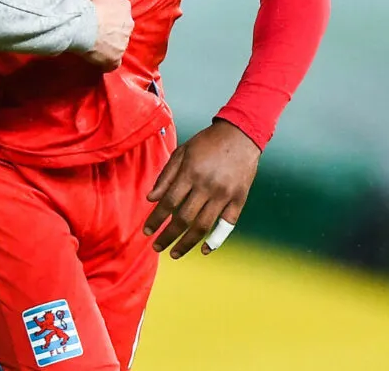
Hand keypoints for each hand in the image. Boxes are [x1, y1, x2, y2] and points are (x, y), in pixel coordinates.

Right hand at [81, 0, 132, 70]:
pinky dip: (106, 62)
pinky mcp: (115, 58)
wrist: (85, 24)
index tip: (102, 16)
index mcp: (125, 7)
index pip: (121, 11)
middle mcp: (128, 25)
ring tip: (95, 45)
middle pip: (122, 28)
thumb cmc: (90, 6)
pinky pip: (113, 62)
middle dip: (112, 30)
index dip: (111, 14)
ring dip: (109, 45)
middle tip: (98, 30)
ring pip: (118, 45)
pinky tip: (98, 60)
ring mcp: (123, 43)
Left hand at [144, 119, 259, 258]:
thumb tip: (151, 199)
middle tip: (156, 247)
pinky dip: (216, 240)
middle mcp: (207, 186)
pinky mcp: (239, 199)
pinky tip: (204, 250)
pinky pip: (226, 226)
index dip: (156, 219)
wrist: (241, 134)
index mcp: (191, 172)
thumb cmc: (207, 142)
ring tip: (174, 253)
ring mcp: (224, 194)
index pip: (168, 203)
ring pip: (203, 226)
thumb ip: (166, 176)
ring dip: (187, 243)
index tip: (146, 231)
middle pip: (183, 219)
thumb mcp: (182, 152)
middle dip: (167, 236)